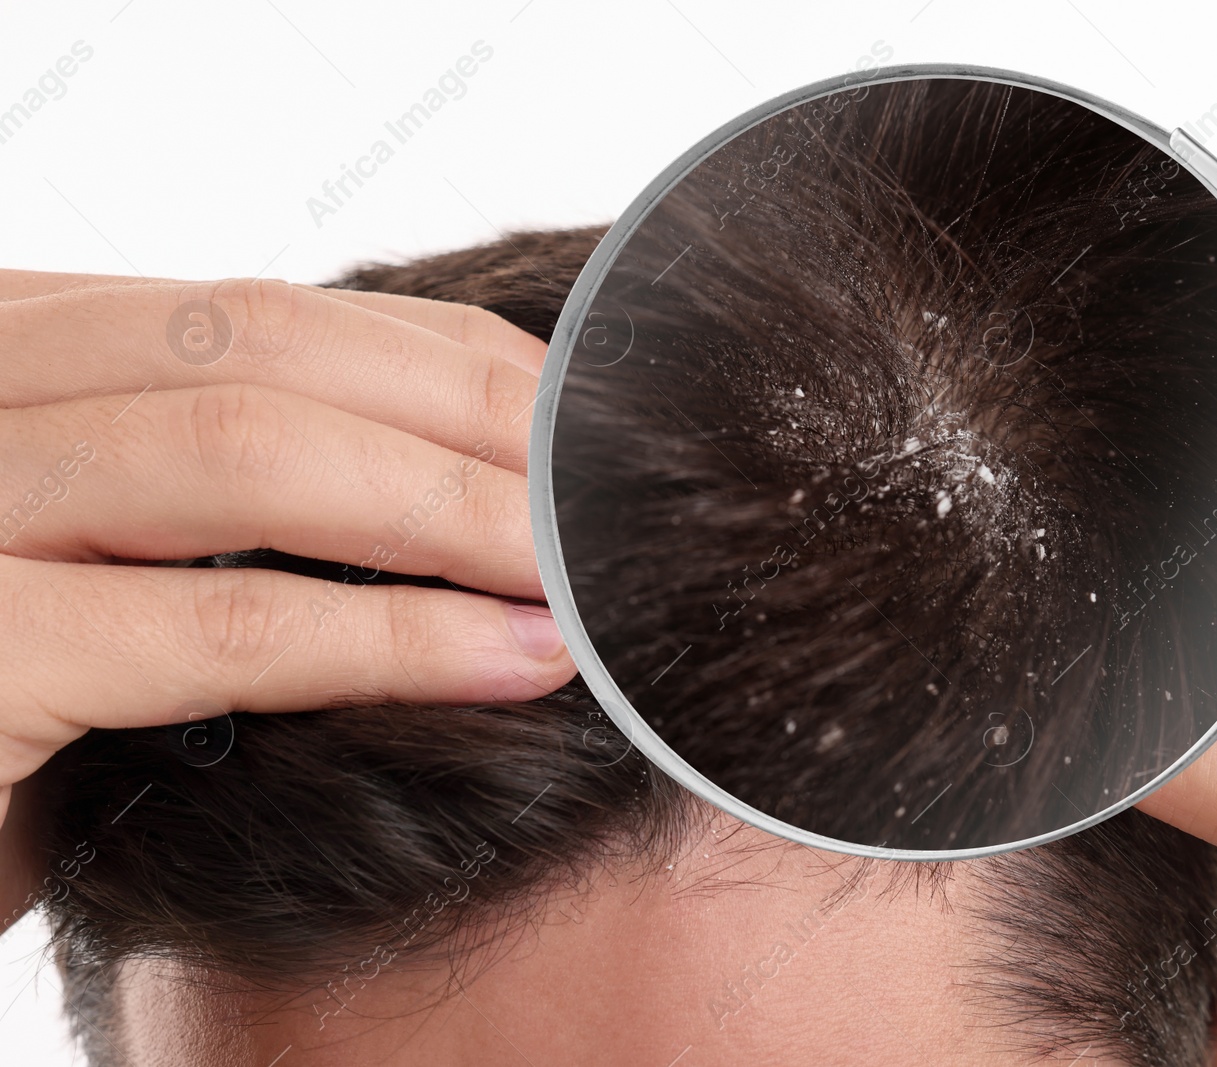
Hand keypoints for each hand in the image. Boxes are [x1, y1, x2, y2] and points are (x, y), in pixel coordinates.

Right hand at [0, 271, 574, 928]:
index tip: (571, 425)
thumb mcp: (89, 548)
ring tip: (585, 575)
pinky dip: (396, 635)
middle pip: (266, 349)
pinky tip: (516, 655)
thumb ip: (210, 484)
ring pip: (252, 452)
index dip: (445, 361)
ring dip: (457, 510)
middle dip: (472, 421)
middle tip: (609, 496)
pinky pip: (223, 623)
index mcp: (13, 345)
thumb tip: (446, 476)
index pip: (262, 311)